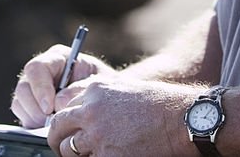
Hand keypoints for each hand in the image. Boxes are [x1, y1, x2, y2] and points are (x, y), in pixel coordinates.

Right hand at [11, 44, 114, 127]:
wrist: (107, 100)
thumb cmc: (104, 88)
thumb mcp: (98, 84)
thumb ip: (79, 90)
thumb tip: (58, 103)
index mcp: (57, 58)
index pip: (37, 68)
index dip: (40, 88)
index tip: (49, 107)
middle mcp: (41, 71)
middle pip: (24, 87)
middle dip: (35, 108)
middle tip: (50, 123)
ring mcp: (33, 88)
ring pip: (20, 102)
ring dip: (34, 118)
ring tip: (53, 127)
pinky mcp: (31, 106)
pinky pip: (23, 115)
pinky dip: (33, 125)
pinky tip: (49, 129)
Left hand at [46, 76, 198, 156]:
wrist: (182, 119)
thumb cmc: (159, 105)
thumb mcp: (124, 89)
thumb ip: (100, 100)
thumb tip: (83, 115)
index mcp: (94, 90)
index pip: (63, 106)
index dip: (67, 121)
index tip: (69, 129)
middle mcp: (90, 111)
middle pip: (57, 127)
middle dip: (58, 139)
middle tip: (64, 147)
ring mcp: (97, 135)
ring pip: (68, 150)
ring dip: (75, 154)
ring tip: (91, 154)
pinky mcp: (107, 156)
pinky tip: (109, 156)